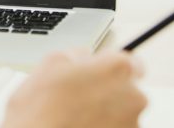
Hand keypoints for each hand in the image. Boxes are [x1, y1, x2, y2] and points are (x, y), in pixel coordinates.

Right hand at [1, 51, 146, 127]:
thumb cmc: (41, 114)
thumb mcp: (48, 65)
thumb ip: (75, 54)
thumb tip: (81, 57)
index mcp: (116, 70)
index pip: (130, 60)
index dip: (111, 67)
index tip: (100, 73)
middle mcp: (131, 97)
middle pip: (126, 88)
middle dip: (106, 90)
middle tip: (77, 97)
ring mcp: (131, 124)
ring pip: (121, 112)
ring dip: (104, 113)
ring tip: (73, 118)